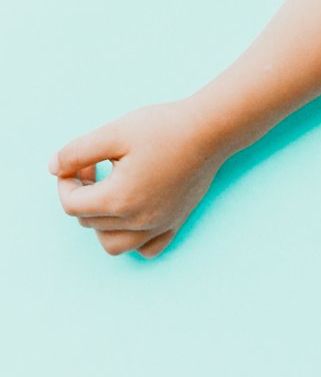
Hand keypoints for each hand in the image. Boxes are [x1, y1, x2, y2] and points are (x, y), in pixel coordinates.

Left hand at [50, 99, 226, 257]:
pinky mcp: (175, 223)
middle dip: (83, 193)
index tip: (77, 161)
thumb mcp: (115, 131)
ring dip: (101, 223)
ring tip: (109, 193)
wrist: (211, 129)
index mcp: (118, 199)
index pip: (71, 205)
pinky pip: (146, 249)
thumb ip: (78, 151)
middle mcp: (137, 221)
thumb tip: (53, 167)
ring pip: (112, 244)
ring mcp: (158, 225)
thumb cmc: (164, 127)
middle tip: (96, 164)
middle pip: (88, 221)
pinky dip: (133, 239)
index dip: (65, 181)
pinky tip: (133, 213)